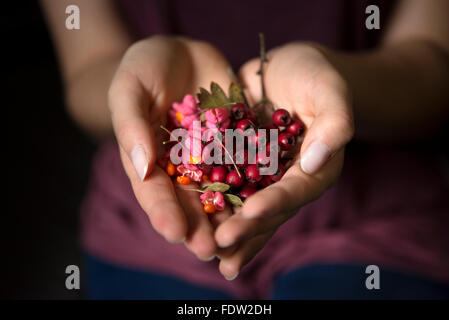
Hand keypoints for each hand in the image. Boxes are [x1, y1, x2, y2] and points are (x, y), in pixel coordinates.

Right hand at [108, 36, 233, 259]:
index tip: (174, 232)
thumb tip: (141, 167)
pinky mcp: (237, 143)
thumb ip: (131, 125)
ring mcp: (211, 157)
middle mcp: (181, 166)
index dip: (163, 212)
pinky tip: (265, 201)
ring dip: (228, 216)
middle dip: (198, 226)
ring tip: (237, 238)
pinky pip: (246, 164)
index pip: (154, 191)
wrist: (181, 51)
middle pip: (189, 201)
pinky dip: (254, 184)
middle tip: (209, 249)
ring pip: (220, 191)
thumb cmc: (144, 67)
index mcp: (149, 160)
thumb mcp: (129, 89)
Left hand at [214, 43, 353, 278]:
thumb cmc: (314, 74)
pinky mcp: (240, 167)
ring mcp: (263, 176)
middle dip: (245, 228)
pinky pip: (225, 189)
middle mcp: (289, 180)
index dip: (275, 203)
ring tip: (206, 254)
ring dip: (228, 231)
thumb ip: (334, 123)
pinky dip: (212, 206)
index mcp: (316, 169)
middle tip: (220, 243)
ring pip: (246, 209)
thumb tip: (315, 163)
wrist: (284, 69)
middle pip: (269, 210)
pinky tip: (193, 223)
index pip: (296, 190)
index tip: (250, 212)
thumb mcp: (329, 89)